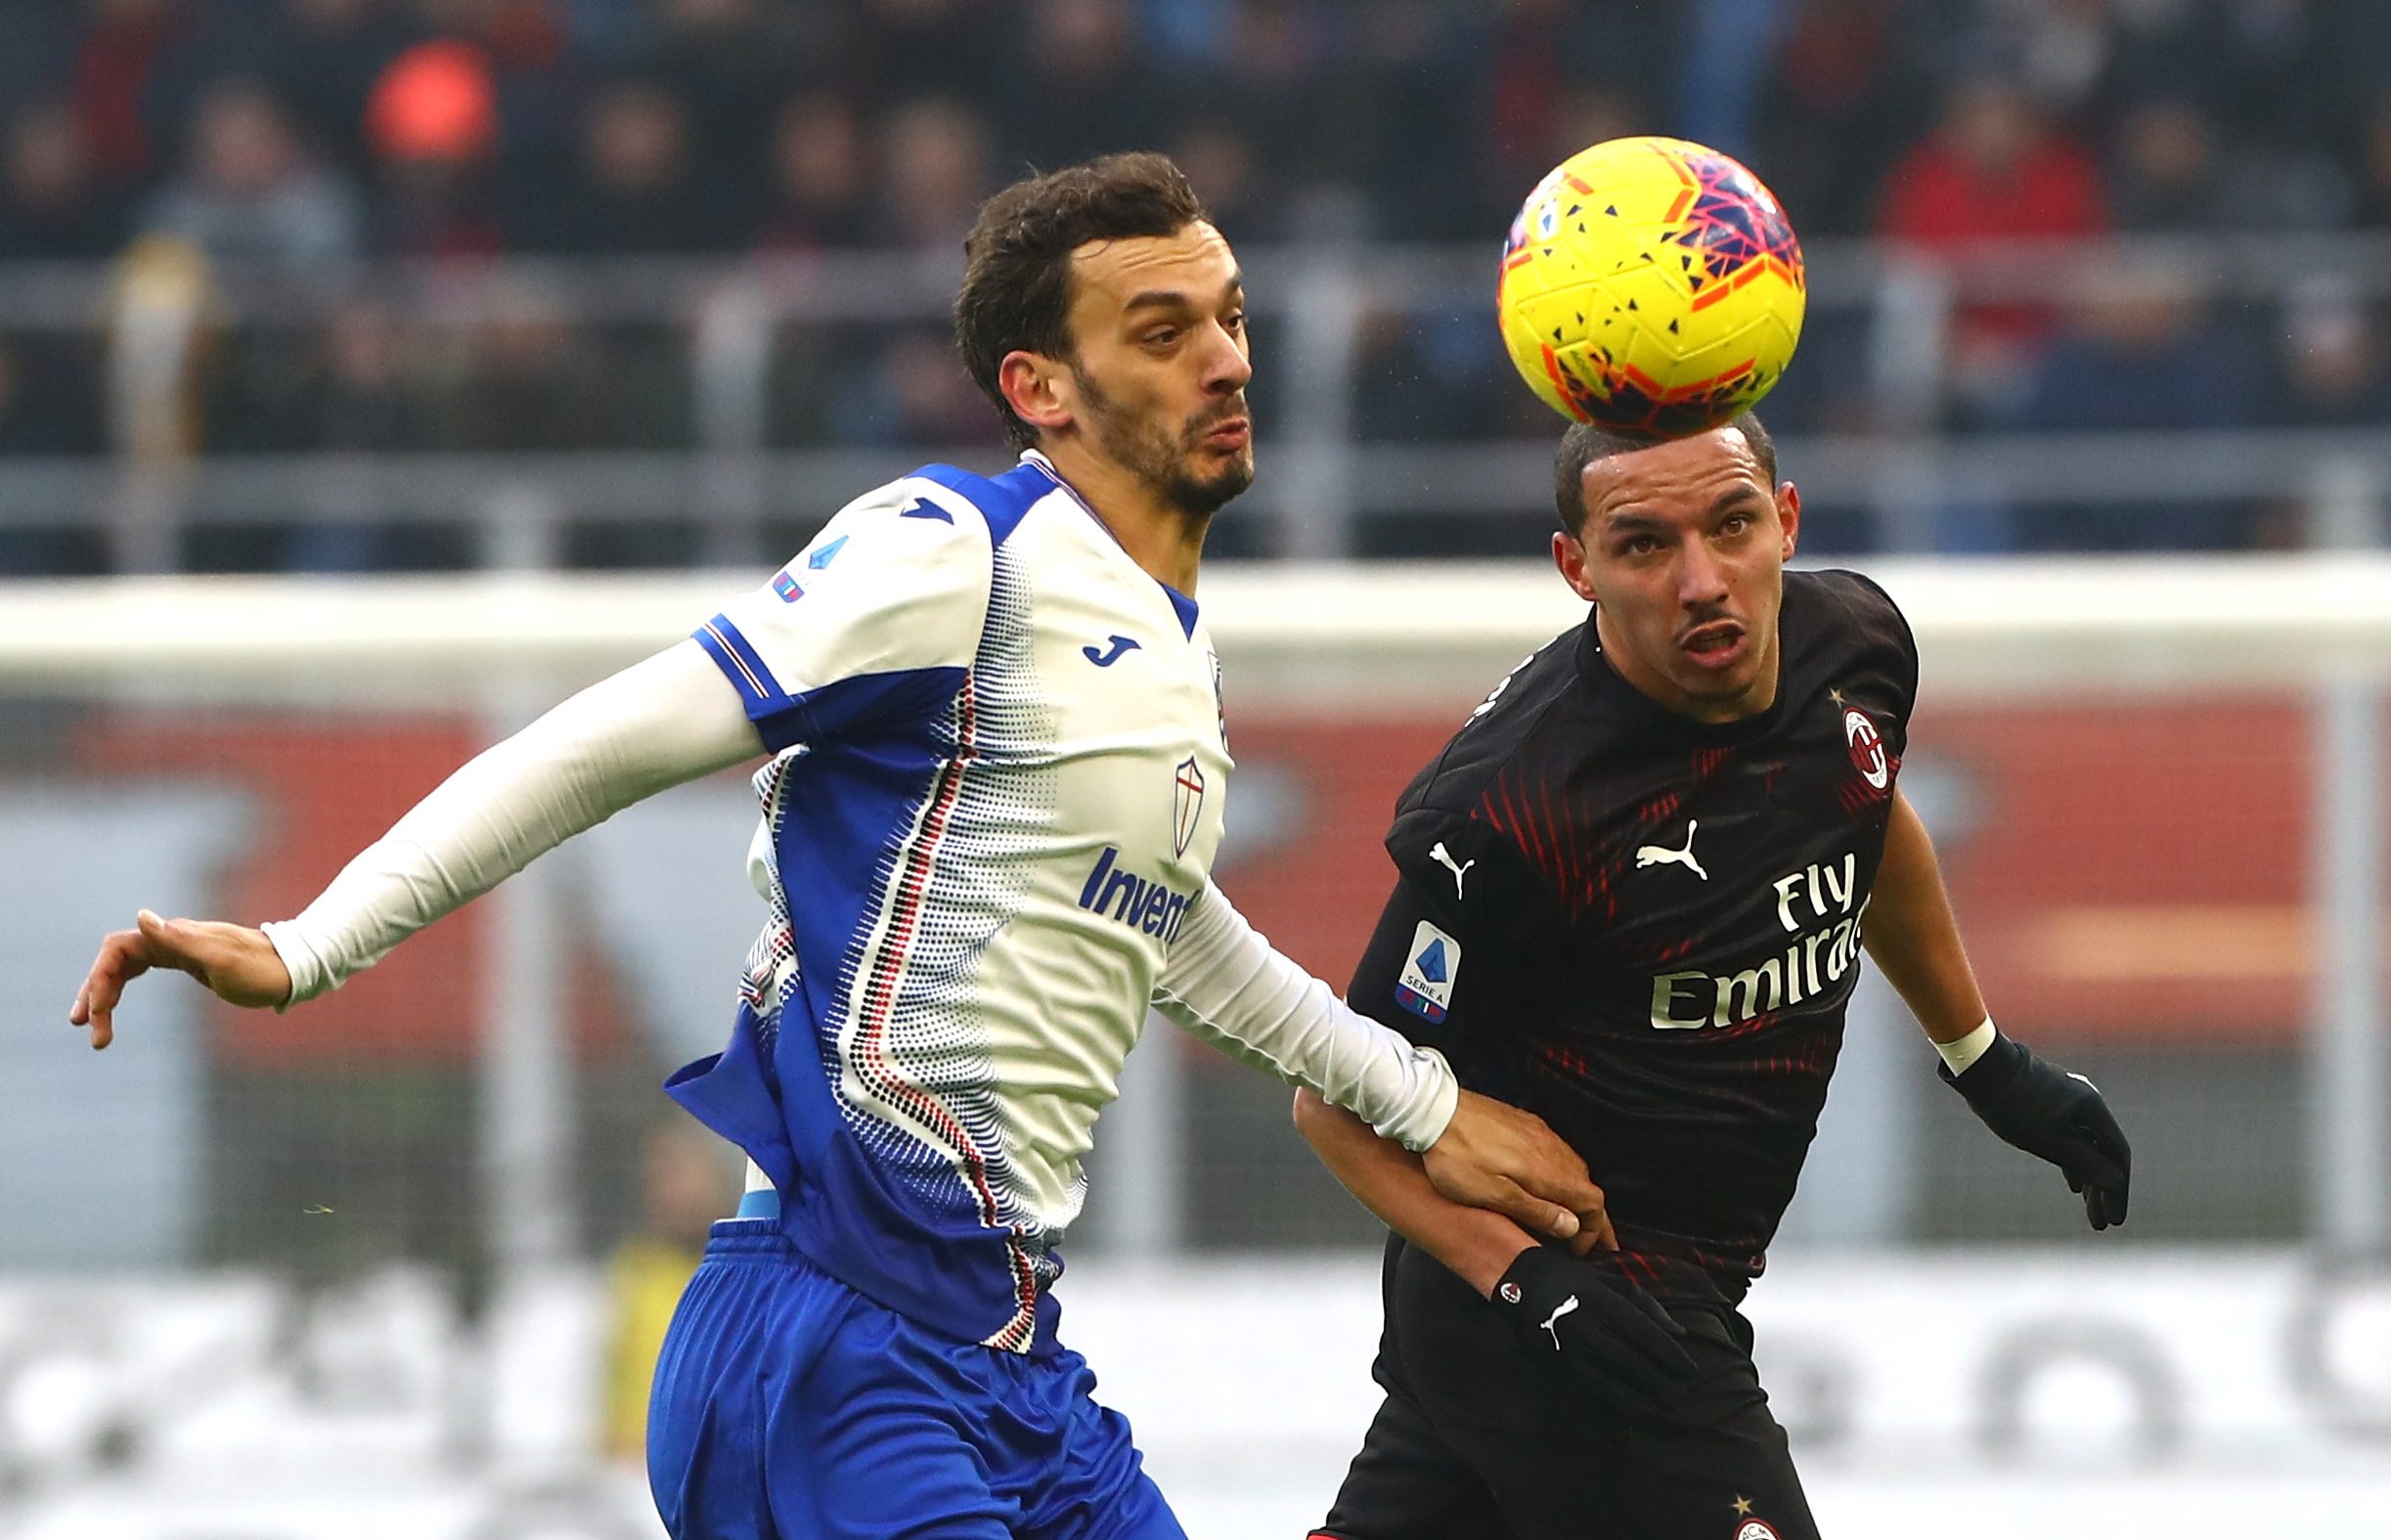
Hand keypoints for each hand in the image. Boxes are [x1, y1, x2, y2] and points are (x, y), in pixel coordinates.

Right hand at [70, 910, 291, 1049]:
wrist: (294, 969)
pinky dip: (122, 991)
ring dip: (104, 996)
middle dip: (96, 993)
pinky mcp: (188, 963)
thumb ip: (181, 941)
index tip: (99, 1013)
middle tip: (85, 1030)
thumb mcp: (221, 960)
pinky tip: (112, 1007)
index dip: (100, 978)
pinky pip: (141, 972)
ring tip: (93, 1031)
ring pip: (125, 969)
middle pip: (116, 960)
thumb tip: (142, 916)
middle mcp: (172, 939)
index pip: (118, 949)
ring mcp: (178, 950)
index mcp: (175, 936)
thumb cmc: (261, 969)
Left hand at [1423, 1090, 1615, 1246]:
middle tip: (1592, 1240)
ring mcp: (1538, 1133)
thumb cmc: (1456, 1156)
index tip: (1585, 1250)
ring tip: (1573, 1216)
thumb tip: (1571, 1226)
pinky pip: (1556, 1152)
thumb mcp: (1494, 1196)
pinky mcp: (1524, 1123)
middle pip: (1587, 1186)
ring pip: (1574, 1168)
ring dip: (1577, 1195)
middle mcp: (1550, 1149)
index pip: (1592, 1203)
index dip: (1596, 1231)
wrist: (1434, 1112)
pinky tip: (1548, 1182)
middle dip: (1592, 1217)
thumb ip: (1537, 1211)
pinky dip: (1561, 1174)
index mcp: (1547, 1171)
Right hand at [1492, 1245, 1695, 1421]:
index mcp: (1599, 1300)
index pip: (1641, 1331)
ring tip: (1656, 1416)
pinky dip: (1599, 1420)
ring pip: (1601, 1384)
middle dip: (1656, 1383)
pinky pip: (1575, 1398)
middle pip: (1625, 1360)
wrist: (1522, 1284)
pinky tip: (1621, 1434)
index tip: (1690, 1370)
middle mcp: (1581, 1324)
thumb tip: (1680, 1334)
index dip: (1668, 1354)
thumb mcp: (1612, 1283)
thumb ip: (1648, 1307)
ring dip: (1632, 1404)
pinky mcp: (1548, 1367)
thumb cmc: (1577, 1283)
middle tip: (1679, 1398)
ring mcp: (1562, 1348)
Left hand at [1944, 1034, 2130, 1229]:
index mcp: (2092, 1108)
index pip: (2117, 1156)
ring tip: (2089, 1210)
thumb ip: (2084, 1163)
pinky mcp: (2051, 1104)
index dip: (2119, 1190)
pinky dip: (2074, 1162)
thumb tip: (2116, 1183)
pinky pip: (2072, 1139)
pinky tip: (2074, 1184)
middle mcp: (2087, 1103)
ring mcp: (2069, 1103)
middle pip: (2104, 1153)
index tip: (2116, 1220)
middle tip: (2101, 1224)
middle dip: (2103, 1190)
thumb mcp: (2047, 1141)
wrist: (1980, 1068)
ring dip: (2088, 1179)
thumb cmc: (2011, 1106)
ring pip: (2087, 1147)